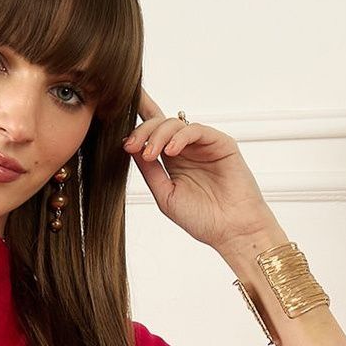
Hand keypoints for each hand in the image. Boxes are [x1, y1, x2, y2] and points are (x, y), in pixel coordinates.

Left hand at [123, 88, 279, 252]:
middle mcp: (187, 149)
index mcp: (172, 160)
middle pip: (160, 125)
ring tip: (150, 154)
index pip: (153, 134)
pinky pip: (197, 129)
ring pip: (175, 123)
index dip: (138, 120)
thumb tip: (130, 148)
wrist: (230, 231)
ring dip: (158, 136)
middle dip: (142, 131)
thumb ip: (149, 171)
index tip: (116, 114)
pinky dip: (180, 136)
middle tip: (131, 146)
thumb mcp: (165, 195)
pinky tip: (170, 151)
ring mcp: (203, 144)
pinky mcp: (221, 143)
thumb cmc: (201, 219)